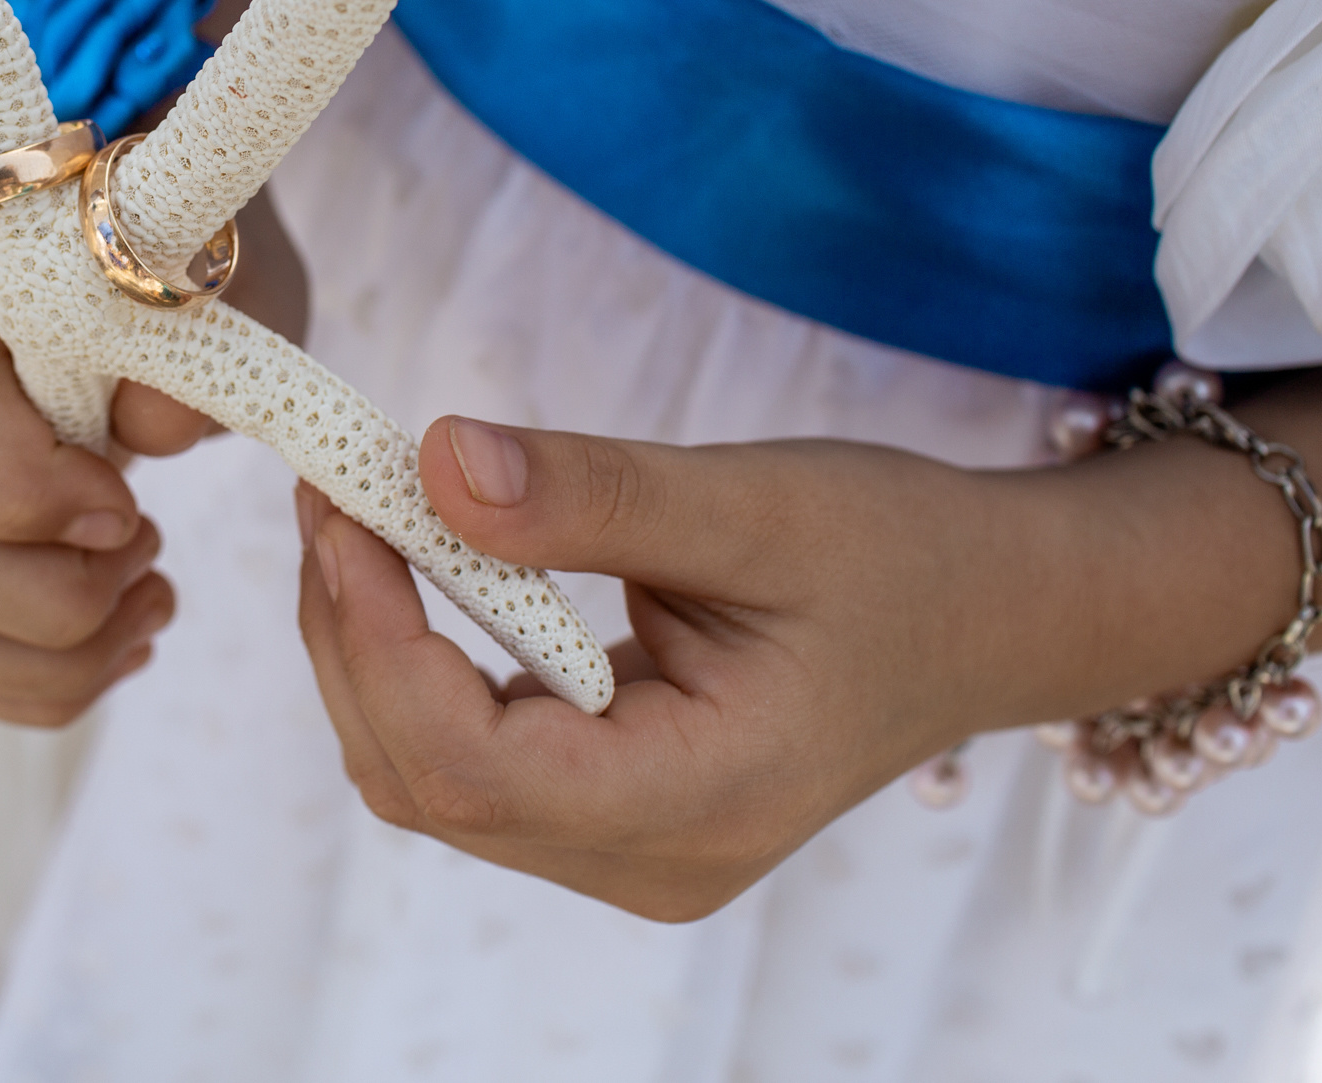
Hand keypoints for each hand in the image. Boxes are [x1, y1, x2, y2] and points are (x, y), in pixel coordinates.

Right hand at [0, 189, 307, 723]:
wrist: (171, 286)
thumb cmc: (193, 277)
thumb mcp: (227, 284)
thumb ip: (192, 337)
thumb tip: (151, 426)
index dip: (29, 481)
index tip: (130, 499)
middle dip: (59, 592)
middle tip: (149, 544)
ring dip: (58, 655)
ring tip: (149, 591)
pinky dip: (51, 686)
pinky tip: (124, 635)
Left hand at [296, 408, 1321, 920]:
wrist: (991, 612)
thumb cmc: (901, 556)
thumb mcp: (756, 504)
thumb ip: (592, 494)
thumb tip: (434, 463)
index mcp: (697, 802)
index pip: (469, 766)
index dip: (376, 640)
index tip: (342, 508)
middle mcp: (649, 858)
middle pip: (425, 781)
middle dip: (352, 635)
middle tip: (330, 486)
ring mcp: (626, 847)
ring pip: (430, 775)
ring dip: (372, 645)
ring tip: (359, 508)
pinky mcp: (610, 808)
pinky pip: (472, 756)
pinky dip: (420, 658)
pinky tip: (416, 560)